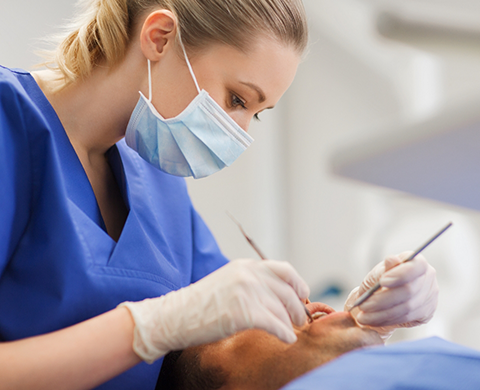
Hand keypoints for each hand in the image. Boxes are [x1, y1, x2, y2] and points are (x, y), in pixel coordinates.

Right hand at [120, 259, 309, 362]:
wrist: (176, 316)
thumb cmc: (201, 304)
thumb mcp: (228, 282)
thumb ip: (251, 282)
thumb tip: (277, 295)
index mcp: (245, 266)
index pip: (283, 269)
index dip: (298, 283)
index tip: (303, 295)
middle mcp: (248, 274)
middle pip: (286, 291)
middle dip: (297, 307)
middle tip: (301, 319)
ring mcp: (245, 292)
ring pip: (281, 309)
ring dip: (290, 323)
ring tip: (291, 331)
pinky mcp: (243, 312)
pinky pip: (274, 324)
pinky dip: (284, 333)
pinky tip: (286, 339)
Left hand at [344, 252, 438, 340]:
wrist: (386, 295)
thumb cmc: (384, 278)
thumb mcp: (380, 271)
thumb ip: (385, 268)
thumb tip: (391, 259)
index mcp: (418, 262)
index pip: (417, 266)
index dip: (400, 274)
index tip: (383, 281)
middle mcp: (428, 278)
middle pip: (408, 291)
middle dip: (382, 300)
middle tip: (363, 305)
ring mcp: (429, 297)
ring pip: (406, 308)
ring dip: (381, 314)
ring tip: (363, 317)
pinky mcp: (426, 313)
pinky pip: (405, 319)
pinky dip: (386, 320)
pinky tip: (373, 321)